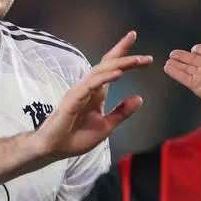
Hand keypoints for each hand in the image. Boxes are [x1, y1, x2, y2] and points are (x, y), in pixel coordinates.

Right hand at [34, 31, 151, 159]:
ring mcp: (80, 91)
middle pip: (107, 64)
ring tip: (138, 61)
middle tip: (146, 56)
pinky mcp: (73, 99)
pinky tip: (119, 73)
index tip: (142, 51)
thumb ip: (122, 112)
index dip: (124, 56)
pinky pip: (91, 84)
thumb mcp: (106, 126)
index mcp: (96, 93)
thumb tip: (139, 98)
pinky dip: (106, 77)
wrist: (53, 149)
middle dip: (126, 55)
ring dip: (120, 64)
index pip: (111, 69)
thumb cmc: (75, 138)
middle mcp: (88, 88)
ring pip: (101, 71)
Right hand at [164, 44, 200, 100]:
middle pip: (194, 62)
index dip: (200, 50)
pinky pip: (184, 78)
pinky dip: (175, 73)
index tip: (193, 49)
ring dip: (177, 66)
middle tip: (172, 54)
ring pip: (188, 70)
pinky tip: (167, 67)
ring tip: (168, 62)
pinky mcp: (198, 86)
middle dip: (183, 58)